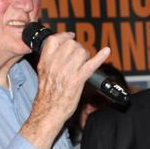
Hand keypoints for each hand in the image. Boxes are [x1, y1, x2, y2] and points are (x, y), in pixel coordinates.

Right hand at [20, 32, 109, 148]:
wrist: (48, 112)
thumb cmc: (47, 96)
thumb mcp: (43, 73)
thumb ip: (50, 61)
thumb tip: (60, 51)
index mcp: (45, 62)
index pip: (54, 40)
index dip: (64, 36)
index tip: (70, 36)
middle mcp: (55, 65)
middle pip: (71, 44)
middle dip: (77, 48)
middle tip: (78, 57)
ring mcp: (67, 72)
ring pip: (81, 52)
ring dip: (86, 55)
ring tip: (84, 63)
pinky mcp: (77, 80)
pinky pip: (91, 65)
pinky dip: (100, 57)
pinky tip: (106, 51)